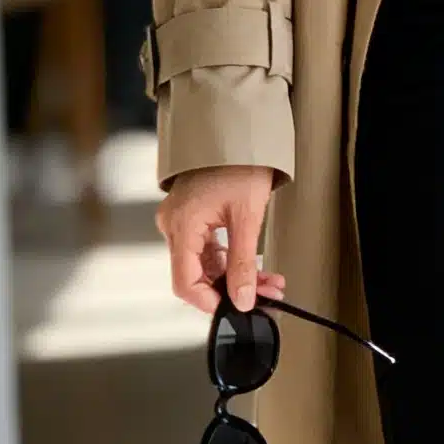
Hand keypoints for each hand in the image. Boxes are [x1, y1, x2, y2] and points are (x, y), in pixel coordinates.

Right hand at [157, 166, 283, 316]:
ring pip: (205, 266)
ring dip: (236, 278)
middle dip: (232, 290)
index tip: (237, 310)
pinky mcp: (192, 220)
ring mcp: (181, 223)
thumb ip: (243, 263)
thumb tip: (242, 300)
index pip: (184, 282)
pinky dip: (231, 263)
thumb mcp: (247, 217)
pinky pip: (207, 251)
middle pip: (196, 276)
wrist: (236, 134)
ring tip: (269, 284)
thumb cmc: (239, 164)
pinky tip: (255, 269)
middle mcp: (174, 226)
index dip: (209, 302)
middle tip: (266, 296)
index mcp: (182, 225)